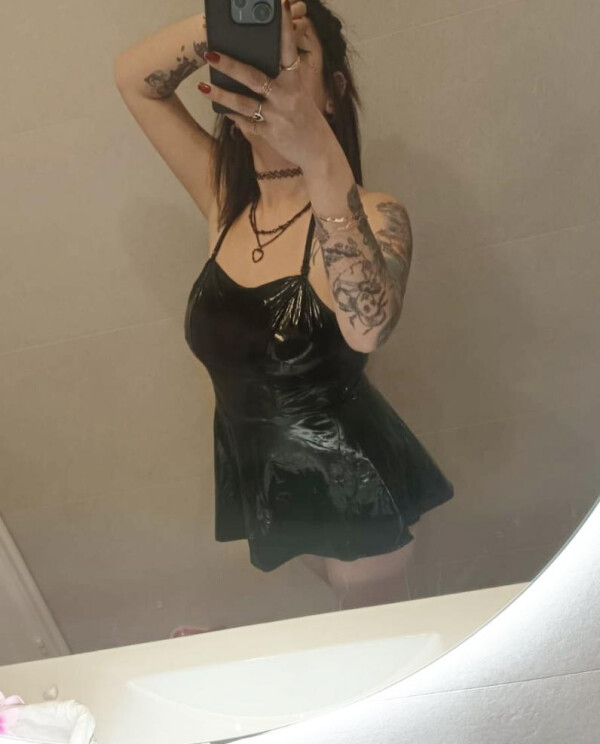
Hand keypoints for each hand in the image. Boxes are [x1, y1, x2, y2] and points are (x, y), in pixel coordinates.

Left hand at [198, 0, 328, 169]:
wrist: (319, 151)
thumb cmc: (306, 118)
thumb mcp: (299, 95)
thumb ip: (280, 80)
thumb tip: (249, 67)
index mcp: (296, 82)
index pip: (288, 49)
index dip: (283, 27)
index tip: (278, 3)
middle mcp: (286, 97)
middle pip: (253, 76)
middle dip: (229, 64)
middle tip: (209, 52)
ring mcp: (276, 116)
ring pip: (243, 102)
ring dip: (221, 94)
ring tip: (202, 86)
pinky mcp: (269, 133)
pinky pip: (245, 122)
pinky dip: (231, 115)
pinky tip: (219, 107)